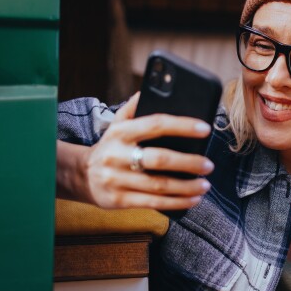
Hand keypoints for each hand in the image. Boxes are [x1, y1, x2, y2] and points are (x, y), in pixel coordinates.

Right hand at [76, 93, 214, 209]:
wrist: (81, 175)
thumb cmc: (111, 146)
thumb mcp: (117, 124)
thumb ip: (134, 107)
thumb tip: (150, 87)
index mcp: (120, 132)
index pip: (155, 124)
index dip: (182, 125)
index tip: (205, 129)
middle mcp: (117, 156)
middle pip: (160, 159)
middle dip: (189, 162)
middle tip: (209, 165)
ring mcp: (117, 180)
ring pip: (159, 185)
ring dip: (187, 187)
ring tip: (205, 184)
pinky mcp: (119, 200)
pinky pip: (153, 203)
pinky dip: (177, 202)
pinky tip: (193, 199)